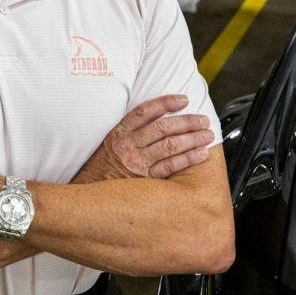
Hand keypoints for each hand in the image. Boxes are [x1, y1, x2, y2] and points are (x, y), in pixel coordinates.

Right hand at [73, 95, 213, 182]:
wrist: (88, 194)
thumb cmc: (101, 169)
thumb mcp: (108, 144)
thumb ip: (128, 132)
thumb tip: (155, 119)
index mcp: (119, 133)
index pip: (144, 112)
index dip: (165, 103)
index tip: (183, 100)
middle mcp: (128, 146)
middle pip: (162, 127)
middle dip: (186, 121)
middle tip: (203, 120)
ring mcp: (137, 163)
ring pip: (170, 145)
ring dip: (192, 138)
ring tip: (206, 135)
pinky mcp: (145, 179)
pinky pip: (170, 166)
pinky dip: (188, 158)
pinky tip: (200, 154)